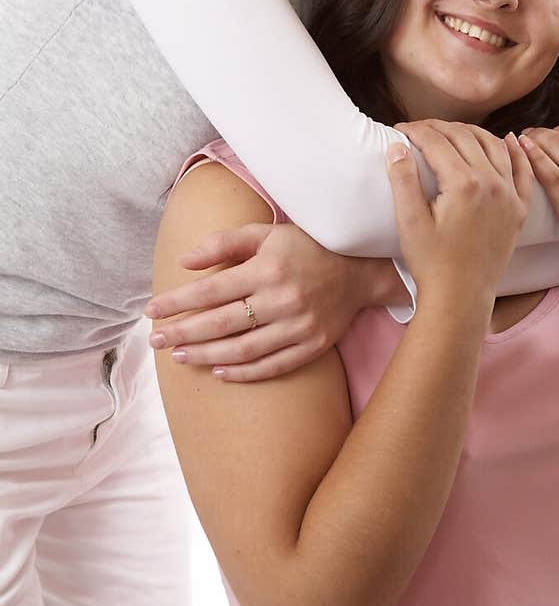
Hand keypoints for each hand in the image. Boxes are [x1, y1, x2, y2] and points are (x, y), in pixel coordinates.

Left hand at [145, 221, 375, 381]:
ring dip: (207, 356)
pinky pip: (273, 366)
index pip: (211, 289)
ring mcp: (299, 326)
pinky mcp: (313, 345)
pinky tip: (219, 372)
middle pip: (222, 323)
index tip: (152, 310)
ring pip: (244, 349)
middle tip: (155, 340)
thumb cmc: (306, 247)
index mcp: (268, 269)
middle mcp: (283, 299)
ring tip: (180, 356)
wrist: (360, 269)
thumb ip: (225, 242)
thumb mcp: (267, 233)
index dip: (178, 302)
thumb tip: (184, 261)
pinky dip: (244, 372)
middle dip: (183, 333)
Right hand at [388, 121, 532, 302]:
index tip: (400, 130)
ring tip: (452, 132)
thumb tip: (397, 146)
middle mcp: (492, 184)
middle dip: (440, 128)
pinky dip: (517, 151)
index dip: (415, 131)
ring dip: (472, 133)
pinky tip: (509, 138)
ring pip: (495, 146)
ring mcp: (510, 196)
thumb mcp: (410, 221)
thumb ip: (403, 180)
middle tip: (420, 129)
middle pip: (465, 137)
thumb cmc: (431, 263)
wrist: (461, 298)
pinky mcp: (519, 209)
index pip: (437, 142)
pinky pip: (523, 171)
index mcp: (464, 184)